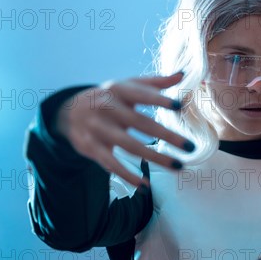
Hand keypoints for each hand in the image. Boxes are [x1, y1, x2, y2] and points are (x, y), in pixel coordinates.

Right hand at [55, 71, 193, 187]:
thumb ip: (156, 83)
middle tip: (191, 146)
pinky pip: (110, 164)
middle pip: (141, 123)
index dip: (160, 99)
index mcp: (118, 90)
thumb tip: (183, 74)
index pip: (141, 94)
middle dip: (167, 136)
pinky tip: (145, 185)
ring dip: (155, 158)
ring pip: (129, 146)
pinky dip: (127, 175)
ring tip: (178, 166)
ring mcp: (97, 129)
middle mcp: (106, 108)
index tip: (180, 106)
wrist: (69, 111)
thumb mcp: (128, 86)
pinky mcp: (90, 147)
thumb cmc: (111, 97)